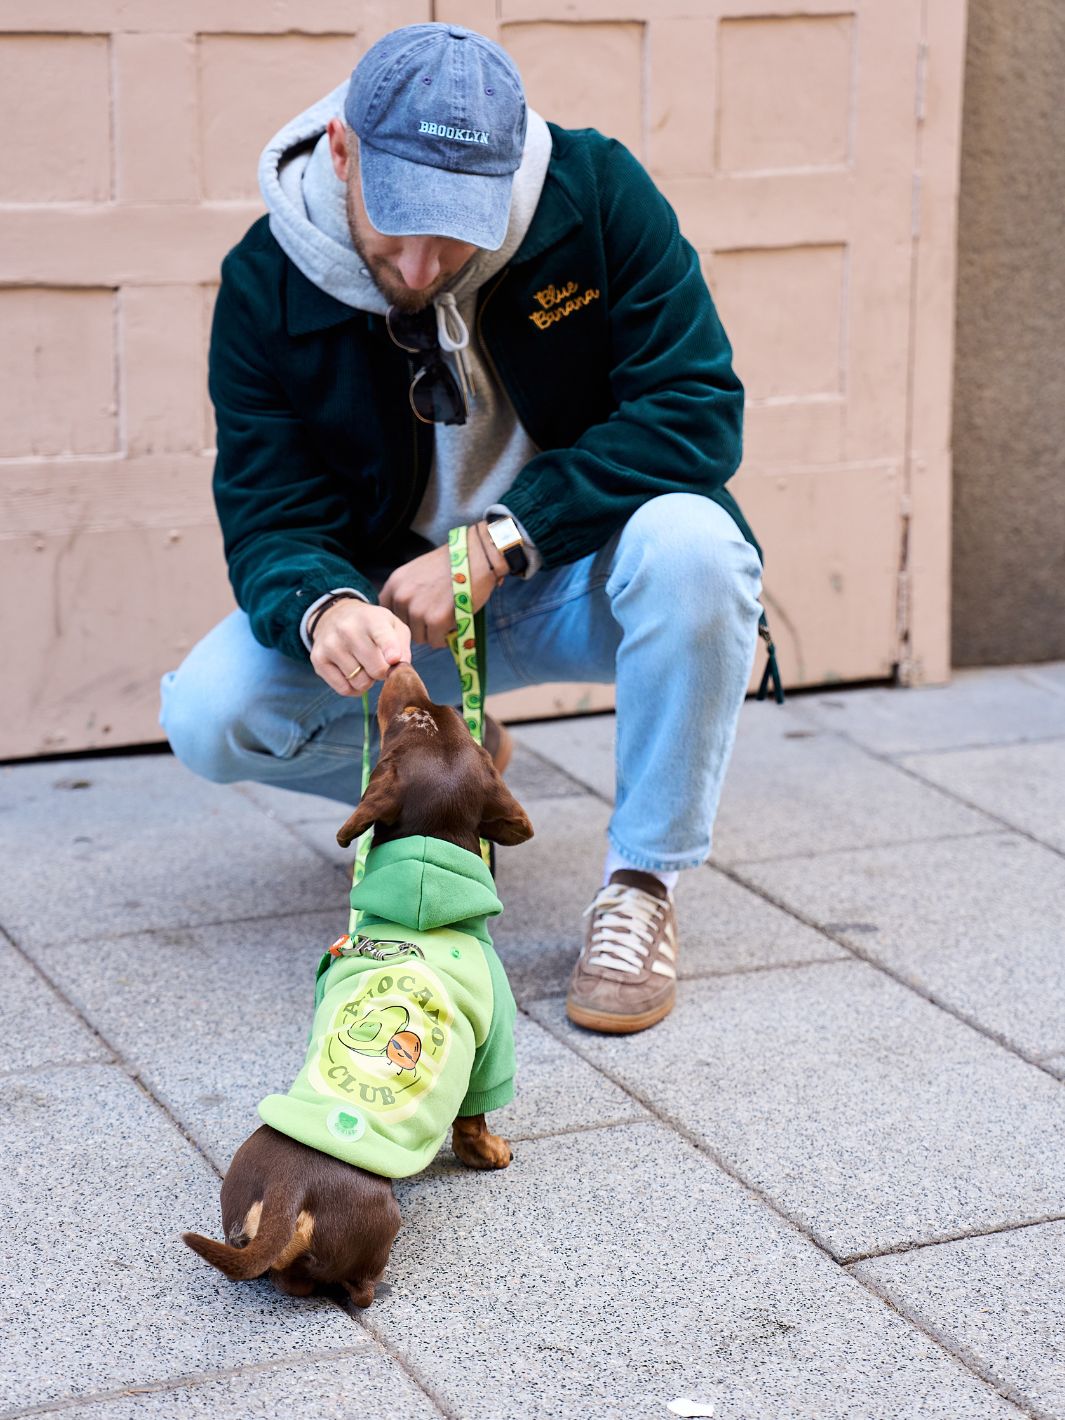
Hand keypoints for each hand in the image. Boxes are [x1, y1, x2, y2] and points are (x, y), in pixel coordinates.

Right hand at [309, 599, 410, 696]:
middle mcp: (347, 629)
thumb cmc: (372, 626)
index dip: (390, 650)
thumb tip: (400, 668)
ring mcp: (330, 644)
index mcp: (371, 618)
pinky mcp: (318, 659)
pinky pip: (344, 689)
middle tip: (380, 664)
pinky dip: (353, 688)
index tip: (394, 659)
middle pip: (376, 669)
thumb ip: (402, 646)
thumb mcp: (393, 626)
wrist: (335, 616)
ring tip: (364, 665)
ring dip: (367, 680)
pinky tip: (353, 673)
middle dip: (383, 672)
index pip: (382, 637)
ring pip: (360, 682)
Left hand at [379, 525, 505, 648]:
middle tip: (439, 617)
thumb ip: (408, 592)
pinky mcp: (435, 619)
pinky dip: (447, 637)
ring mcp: (417, 609)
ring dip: (435, 633)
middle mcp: (402, 597)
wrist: (476, 556)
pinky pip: (436, 641)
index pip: (388, 614)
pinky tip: (455, 622)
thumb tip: (408, 617)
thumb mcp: (418, 572)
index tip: (418, 617)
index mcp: (395, 584)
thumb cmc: (452, 563)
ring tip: (449, 618)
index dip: (405, 618)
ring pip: (421, 637)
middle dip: (422, 627)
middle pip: (405, 628)